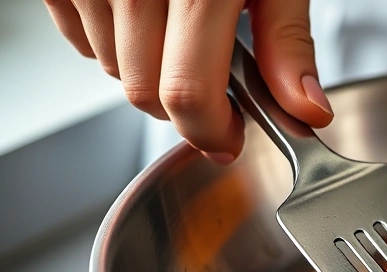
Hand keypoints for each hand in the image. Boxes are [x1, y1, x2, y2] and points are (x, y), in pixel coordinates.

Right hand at [42, 0, 333, 162]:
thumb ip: (288, 42)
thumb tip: (305, 111)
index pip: (187, 92)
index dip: (211, 131)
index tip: (229, 139)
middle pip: (144, 90)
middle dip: (184, 107)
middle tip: (217, 92)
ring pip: (111, 67)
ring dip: (149, 72)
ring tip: (183, 34)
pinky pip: (78, 33)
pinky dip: (112, 40)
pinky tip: (147, 14)